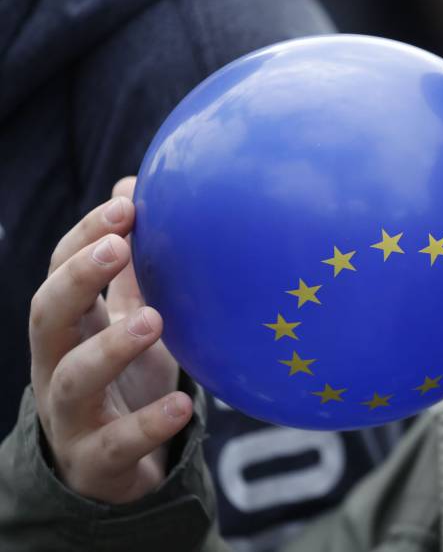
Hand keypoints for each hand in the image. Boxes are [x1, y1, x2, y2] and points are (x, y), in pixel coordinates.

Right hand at [29, 177, 190, 503]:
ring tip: (154, 320)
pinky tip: (183, 404)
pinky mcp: (97, 460)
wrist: (113, 470)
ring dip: (110, 347)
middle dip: (78, 277)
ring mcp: (71, 416)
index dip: (84, 237)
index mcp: (70, 326)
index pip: (60, 270)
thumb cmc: (124, 380)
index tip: (126, 204)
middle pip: (46, 315)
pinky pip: (117, 444)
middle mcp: (57, 365)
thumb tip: (137, 186)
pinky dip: (148, 424)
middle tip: (120, 245)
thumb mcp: (129, 321)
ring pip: (74, 379)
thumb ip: (133, 270)